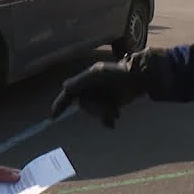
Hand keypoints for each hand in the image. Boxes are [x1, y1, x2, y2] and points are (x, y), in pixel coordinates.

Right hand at [51, 49, 168, 126]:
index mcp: (85, 81)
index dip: (60, 104)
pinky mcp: (110, 105)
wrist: (140, 78)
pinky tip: (114, 120)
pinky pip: (103, 118)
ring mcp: (101, 98)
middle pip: (85, 106)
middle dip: (97, 109)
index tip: (53, 117)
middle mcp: (91, 90)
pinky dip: (108, 120)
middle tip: (111, 109)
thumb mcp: (98, 74)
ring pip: (94, 113)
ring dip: (104, 113)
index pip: (69, 93)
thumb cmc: (118, 73)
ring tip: (116, 112)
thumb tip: (64, 87)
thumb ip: (81, 80)